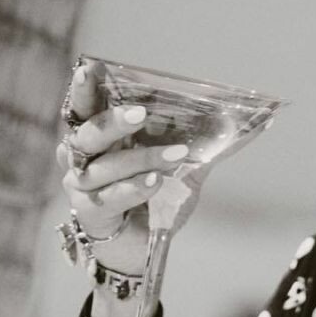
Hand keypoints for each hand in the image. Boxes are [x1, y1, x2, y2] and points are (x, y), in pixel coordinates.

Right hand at [57, 59, 205, 275]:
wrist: (142, 248)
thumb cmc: (154, 202)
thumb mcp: (179, 171)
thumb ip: (198, 148)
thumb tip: (234, 125)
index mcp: (99, 139)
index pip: (86, 108)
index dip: (85, 89)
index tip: (92, 68)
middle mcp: (82, 158)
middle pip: (87, 133)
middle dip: (112, 122)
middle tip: (140, 114)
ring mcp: (81, 186)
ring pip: (104, 166)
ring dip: (140, 159)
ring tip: (174, 156)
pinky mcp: (90, 212)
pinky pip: (109, 197)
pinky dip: (132, 188)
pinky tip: (154, 182)